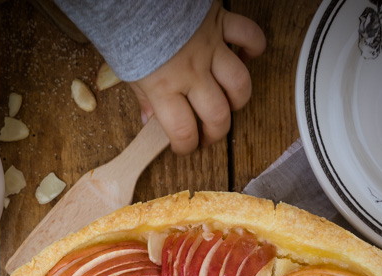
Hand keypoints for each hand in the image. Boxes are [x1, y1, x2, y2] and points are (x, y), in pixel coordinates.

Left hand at [129, 1, 264, 154]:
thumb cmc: (129, 27)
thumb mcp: (127, 69)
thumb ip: (143, 97)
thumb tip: (150, 122)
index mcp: (164, 87)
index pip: (184, 131)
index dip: (187, 147)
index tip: (185, 146)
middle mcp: (191, 72)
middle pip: (218, 116)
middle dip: (216, 133)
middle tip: (208, 134)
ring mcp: (209, 48)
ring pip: (240, 85)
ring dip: (238, 100)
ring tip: (228, 103)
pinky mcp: (221, 22)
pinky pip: (250, 36)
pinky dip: (254, 48)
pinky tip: (245, 57)